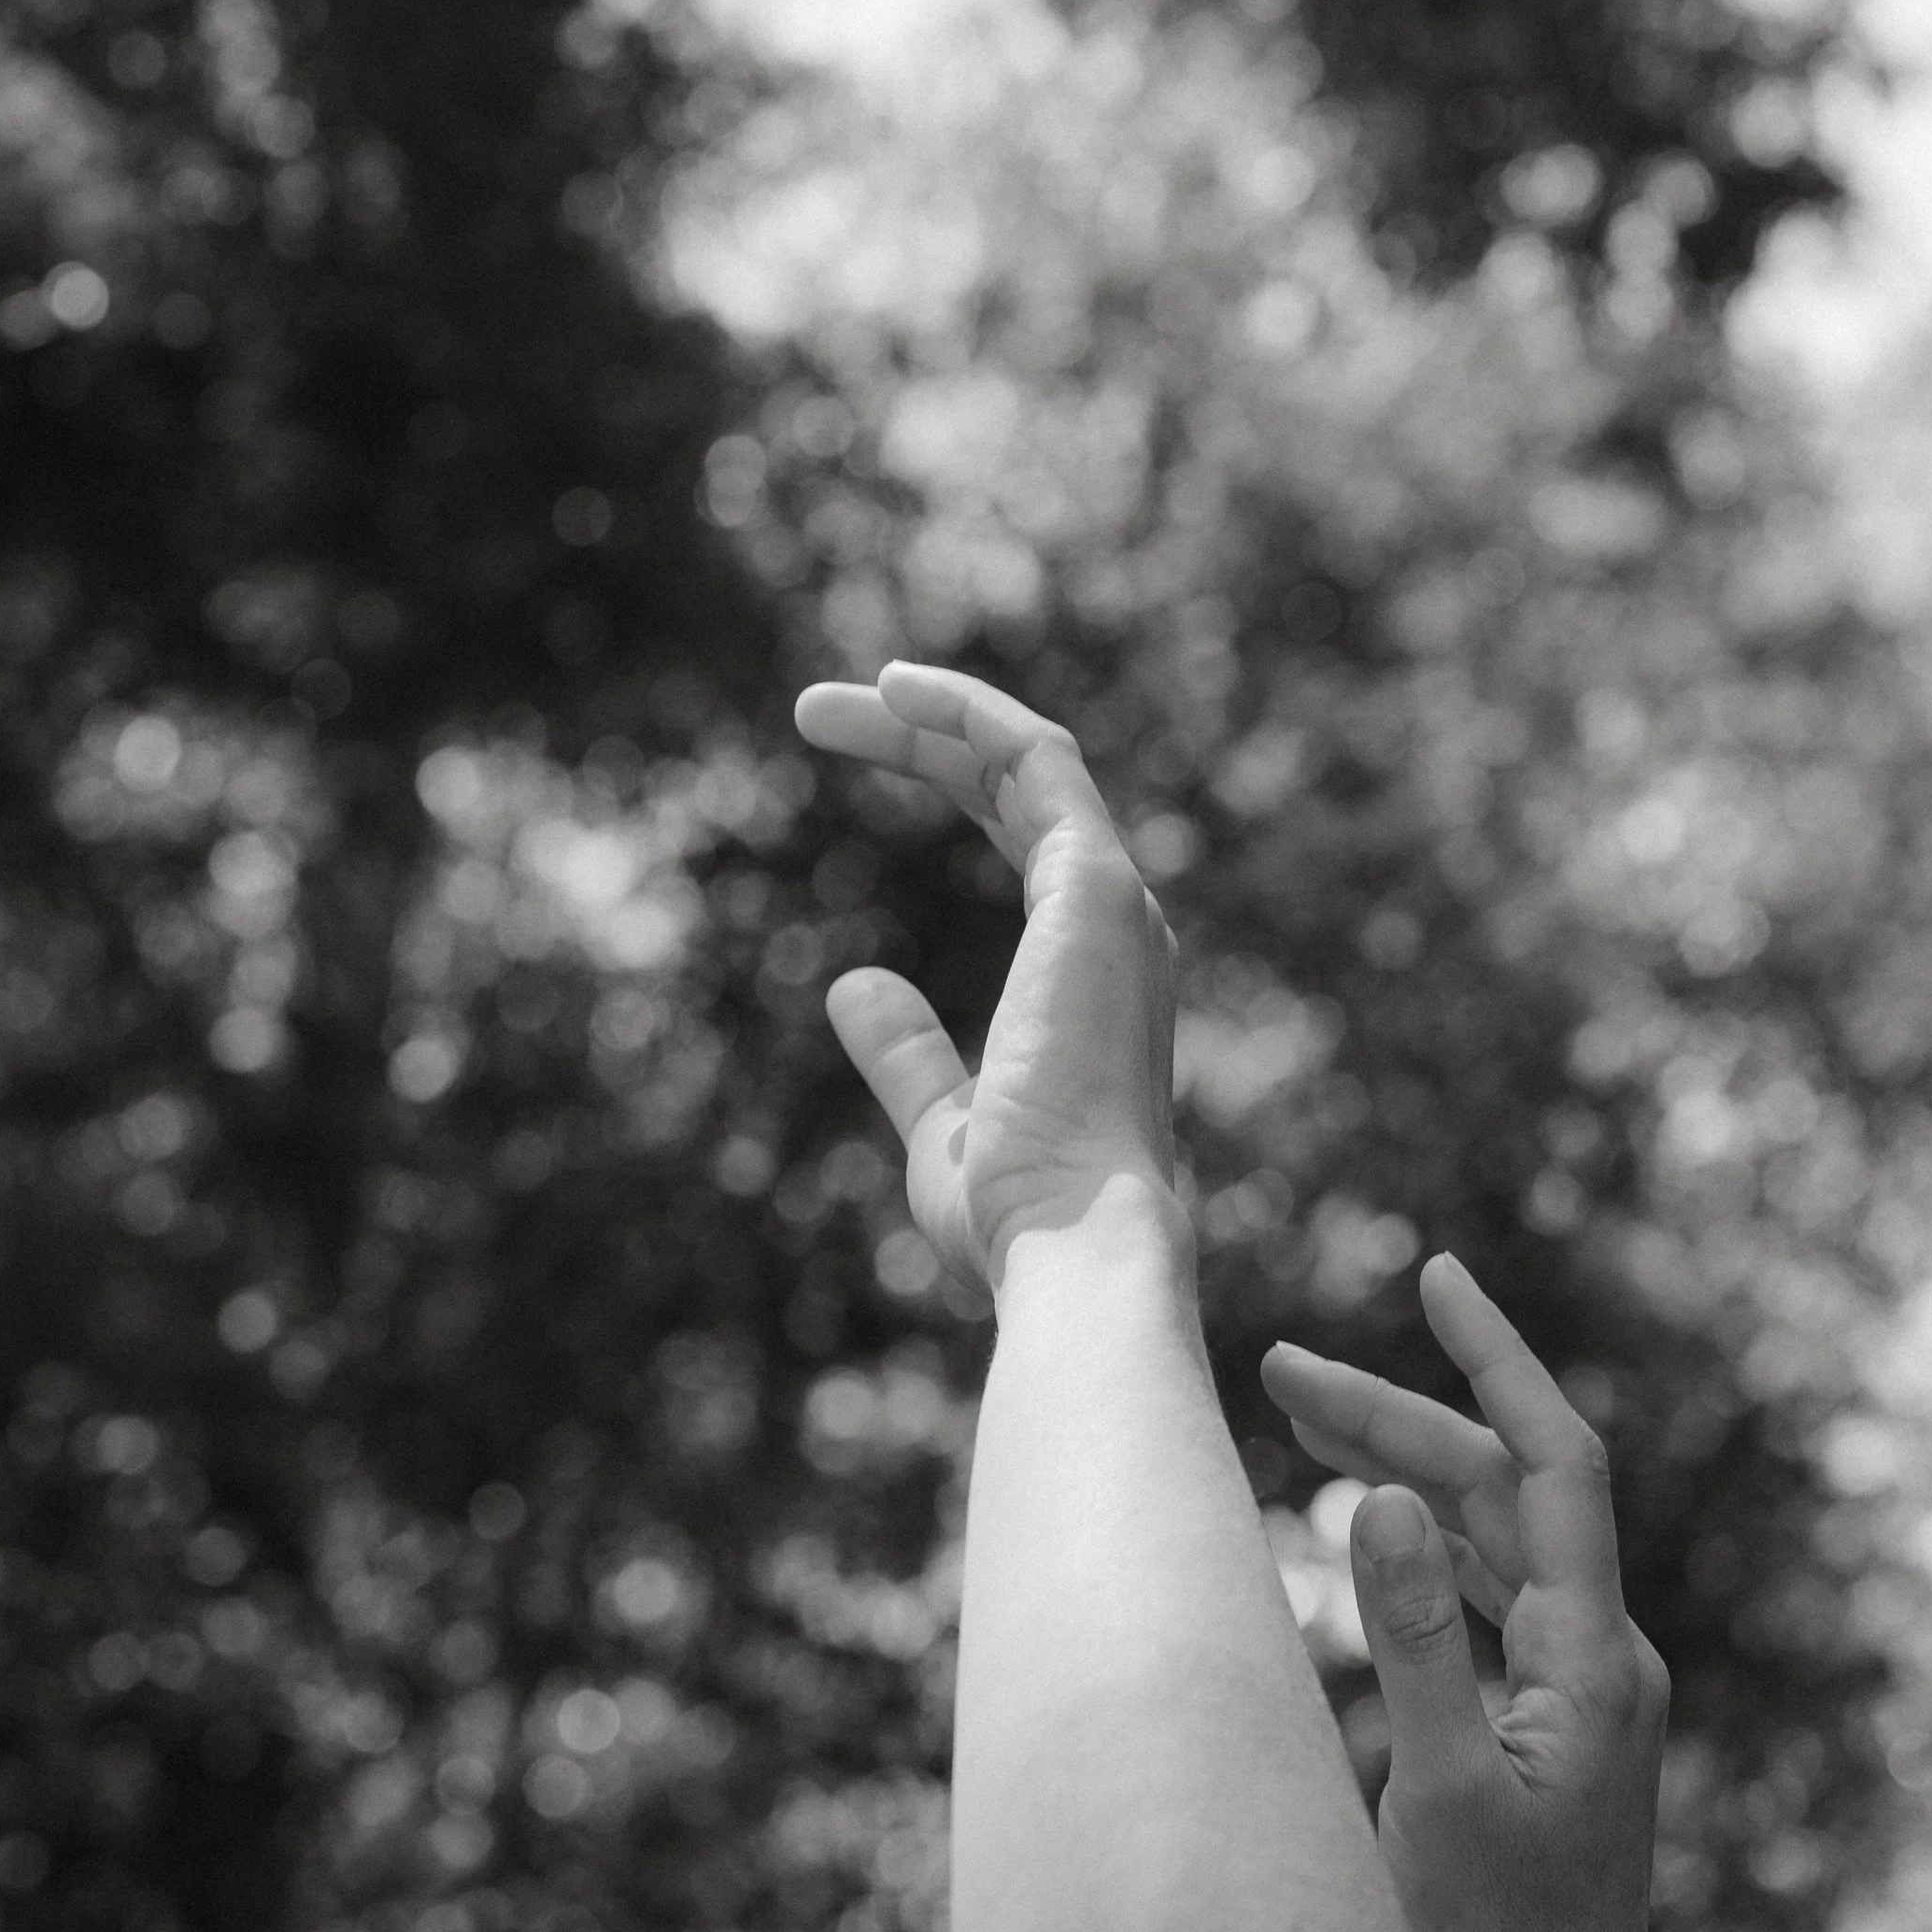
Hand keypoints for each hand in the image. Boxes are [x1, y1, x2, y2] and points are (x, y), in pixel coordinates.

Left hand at [792, 662, 1180, 1306]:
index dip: (946, 781)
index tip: (853, 745)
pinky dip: (969, 716)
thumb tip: (852, 985)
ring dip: (932, 717)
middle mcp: (1117, 931)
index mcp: (1090, 980)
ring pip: (1028, 763)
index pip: (1023, 841)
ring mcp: (1114, 906)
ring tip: (826, 700)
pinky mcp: (1095, 890)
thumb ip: (907, 1053)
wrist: (1071, 1241)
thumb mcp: (938, 1124)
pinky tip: (895, 690)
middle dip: (923, 740)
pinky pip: (1037, 762)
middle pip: (1018, 791)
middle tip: (815, 710)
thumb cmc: (1015, 1212)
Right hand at [1260, 1255, 1667, 1931]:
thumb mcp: (1439, 1787)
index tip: (1436, 1274)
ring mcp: (1579, 1693)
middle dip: (1398, 1419)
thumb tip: (1388, 1494)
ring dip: (1402, 1477)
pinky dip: (1418, 1554)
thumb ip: (1413, 1637)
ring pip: (1487, 1546)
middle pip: (1500, 1495)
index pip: (1551, 1465)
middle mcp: (1602, 1658)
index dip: (1493, 1362)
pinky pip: (1484, 1604)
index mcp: (1593, 1659)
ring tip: (1297, 1424)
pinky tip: (1357, 1533)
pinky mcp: (1549, 1729)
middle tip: (1276, 1372)